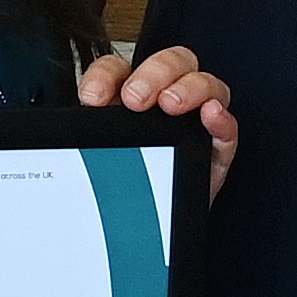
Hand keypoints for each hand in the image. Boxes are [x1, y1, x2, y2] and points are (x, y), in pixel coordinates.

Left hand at [76, 46, 239, 198]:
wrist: (140, 234)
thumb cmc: (118, 192)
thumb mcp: (94, 161)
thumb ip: (86, 140)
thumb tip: (69, 128)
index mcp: (127, 99)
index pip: (119, 69)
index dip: (106, 75)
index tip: (93, 98)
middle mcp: (164, 103)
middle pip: (170, 62)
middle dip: (154, 73)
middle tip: (136, 99)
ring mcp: (195, 122)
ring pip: (204, 83)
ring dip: (189, 87)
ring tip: (171, 105)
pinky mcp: (217, 150)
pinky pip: (227, 126)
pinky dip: (221, 117)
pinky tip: (210, 115)